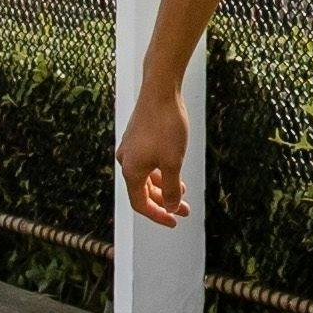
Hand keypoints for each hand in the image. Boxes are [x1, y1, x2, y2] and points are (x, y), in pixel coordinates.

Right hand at [115, 70, 195, 228]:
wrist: (160, 90)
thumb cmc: (167, 126)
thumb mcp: (173, 163)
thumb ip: (172, 189)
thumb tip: (172, 207)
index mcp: (131, 171)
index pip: (141, 204)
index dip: (158, 216)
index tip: (175, 221)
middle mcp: (126, 161)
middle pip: (143, 191)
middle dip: (165, 202)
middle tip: (186, 209)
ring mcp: (130, 148)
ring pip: (146, 176)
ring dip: (164, 186)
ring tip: (183, 189)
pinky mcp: (136, 136)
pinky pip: (147, 162)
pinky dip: (160, 171)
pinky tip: (173, 169)